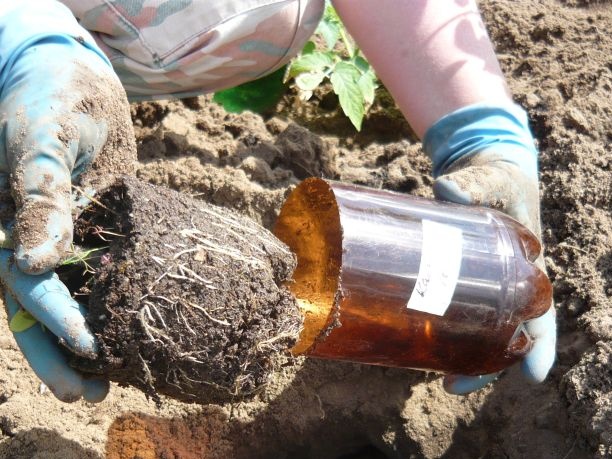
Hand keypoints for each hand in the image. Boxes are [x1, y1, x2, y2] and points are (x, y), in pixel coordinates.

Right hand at [0, 2, 134, 401]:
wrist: (75, 76)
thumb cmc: (52, 96)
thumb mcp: (42, 138)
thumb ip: (39, 193)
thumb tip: (35, 260)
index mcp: (3, 220)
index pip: (22, 281)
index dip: (53, 318)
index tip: (88, 349)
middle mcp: (26, 235)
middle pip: (37, 305)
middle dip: (59, 350)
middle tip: (91, 392)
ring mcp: (60, 234)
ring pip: (66, 295)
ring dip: (84, 337)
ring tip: (108, 380)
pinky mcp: (93, 227)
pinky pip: (99, 270)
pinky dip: (110, 300)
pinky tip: (130, 328)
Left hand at [423, 103, 556, 393]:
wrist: (482, 172)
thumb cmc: (499, 179)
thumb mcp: (494, 179)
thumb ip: (475, 183)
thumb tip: (448, 188)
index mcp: (528, 269)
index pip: (542, 315)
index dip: (539, 346)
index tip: (534, 376)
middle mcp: (506, 285)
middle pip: (504, 334)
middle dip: (486, 363)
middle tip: (454, 384)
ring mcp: (479, 285)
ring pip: (476, 329)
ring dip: (460, 353)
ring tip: (436, 375)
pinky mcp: (452, 277)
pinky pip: (450, 309)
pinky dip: (440, 329)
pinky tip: (416, 341)